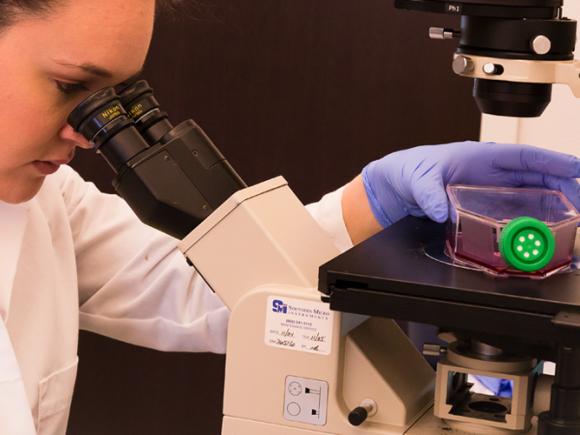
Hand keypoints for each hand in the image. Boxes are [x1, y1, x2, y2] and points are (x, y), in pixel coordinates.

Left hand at [362, 141, 579, 227]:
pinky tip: (549, 227)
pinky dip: (537, 215)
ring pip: (534, 192)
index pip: (524, 156)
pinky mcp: (487, 204)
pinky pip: (519, 208)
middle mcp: (493, 171)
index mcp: (482, 156)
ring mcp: (492, 188)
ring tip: (576, 216)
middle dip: (565, 186)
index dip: (553, 162)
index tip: (576, 168)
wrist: (399, 185)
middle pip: (538, 176)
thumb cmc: (411, 170)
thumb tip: (439, 209)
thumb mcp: (418, 179)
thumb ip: (429, 193)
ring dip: (557, 202)